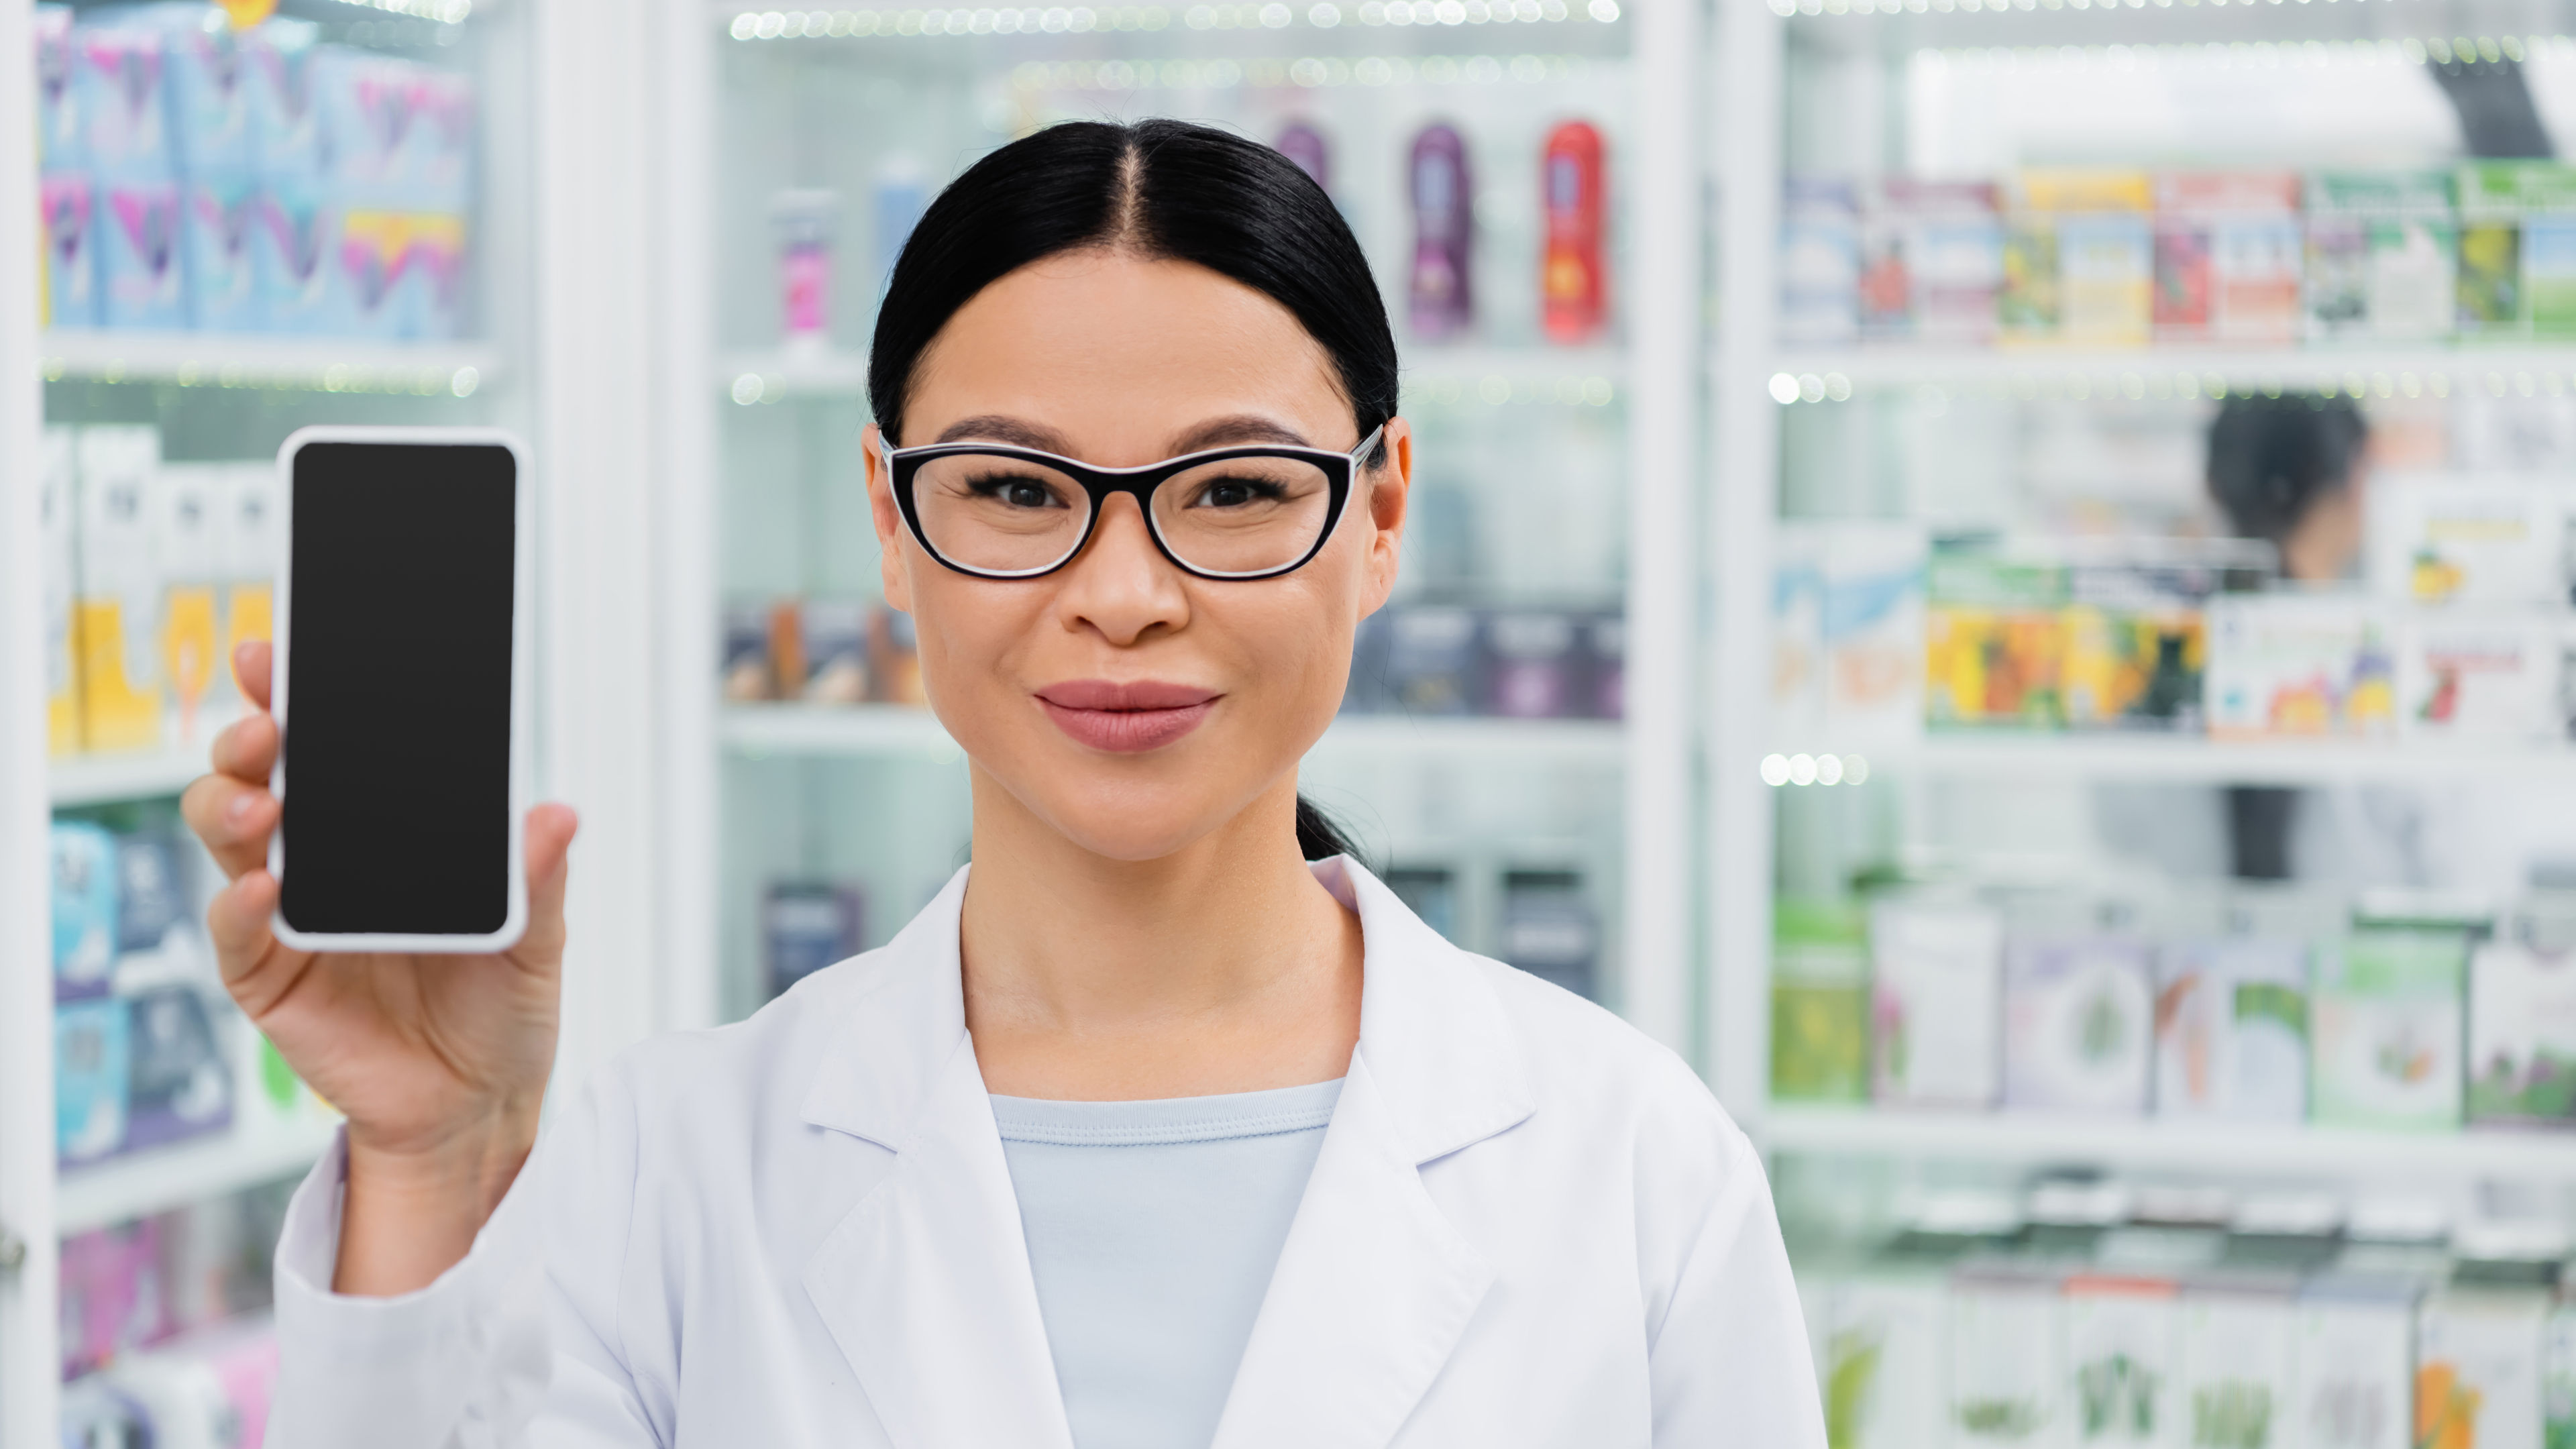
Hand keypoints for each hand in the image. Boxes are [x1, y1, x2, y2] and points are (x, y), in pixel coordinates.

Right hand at [181, 640, 578, 1295]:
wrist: (479, 1101)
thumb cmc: (499, 1006)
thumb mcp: (537, 938)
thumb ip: (537, 879)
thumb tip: (556, 815)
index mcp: (380, 831)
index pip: (330, 748)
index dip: (296, 697)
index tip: (279, 654)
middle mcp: (321, 857)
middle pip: (260, 775)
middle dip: (251, 736)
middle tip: (267, 724)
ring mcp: (285, 913)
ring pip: (230, 836)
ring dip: (235, 806)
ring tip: (268, 803)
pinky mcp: (267, 975)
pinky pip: (235, 934)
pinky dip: (238, 907)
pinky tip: (260, 890)